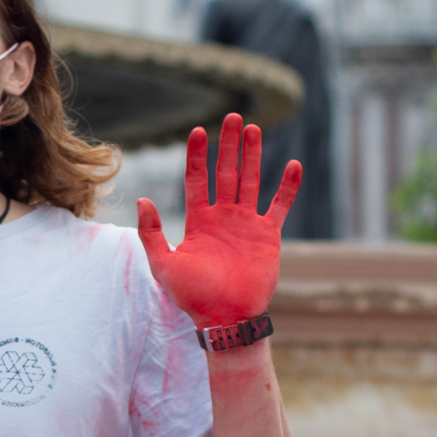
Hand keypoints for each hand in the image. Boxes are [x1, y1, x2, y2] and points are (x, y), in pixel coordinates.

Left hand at [137, 113, 298, 330]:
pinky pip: (280, 206)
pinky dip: (288, 187)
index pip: (196, 179)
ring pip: (251, 181)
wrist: (226, 319)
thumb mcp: (163, 265)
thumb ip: (151, 233)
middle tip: (233, 117)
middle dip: (229, 145)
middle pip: (226, 172)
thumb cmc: (192, 297)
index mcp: (198, 220)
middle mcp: (223, 217)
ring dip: (253, 156)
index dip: (197, 156)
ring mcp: (247, 224)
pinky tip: (294, 165)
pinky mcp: (269, 235)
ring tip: (254, 129)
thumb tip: (142, 200)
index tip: (199, 131)